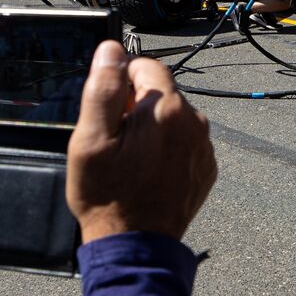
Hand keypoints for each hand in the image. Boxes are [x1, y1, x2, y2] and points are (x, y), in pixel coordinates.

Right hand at [66, 42, 215, 243]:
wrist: (135, 245)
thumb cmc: (108, 195)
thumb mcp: (90, 139)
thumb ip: (103, 88)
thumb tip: (112, 50)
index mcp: (167, 108)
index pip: (146, 65)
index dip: (120, 81)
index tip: (107, 109)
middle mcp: (195, 123)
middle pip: (161, 92)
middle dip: (135, 106)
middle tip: (114, 141)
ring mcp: (204, 147)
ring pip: (172, 118)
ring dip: (151, 128)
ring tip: (130, 161)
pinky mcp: (205, 168)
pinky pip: (183, 142)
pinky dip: (166, 149)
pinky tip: (147, 172)